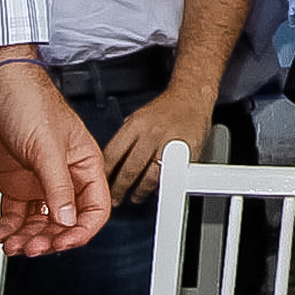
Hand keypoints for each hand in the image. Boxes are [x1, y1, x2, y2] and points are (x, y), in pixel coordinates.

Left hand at [0, 60, 109, 255]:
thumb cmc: (29, 101)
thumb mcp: (47, 146)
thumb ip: (58, 185)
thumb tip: (66, 220)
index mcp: (83, 165)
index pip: (94, 209)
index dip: (81, 230)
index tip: (63, 243)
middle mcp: (63, 176)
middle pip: (65, 221)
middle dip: (49, 238)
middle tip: (31, 247)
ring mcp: (38, 180)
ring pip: (39, 222)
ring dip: (27, 237)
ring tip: (12, 244)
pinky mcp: (15, 182)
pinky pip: (15, 215)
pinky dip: (8, 228)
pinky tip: (0, 234)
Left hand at [100, 84, 219, 204]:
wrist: (192, 96)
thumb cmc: (166, 109)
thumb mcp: (138, 117)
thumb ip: (126, 139)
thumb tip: (113, 162)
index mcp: (136, 125)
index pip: (114, 155)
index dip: (105, 174)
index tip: (102, 183)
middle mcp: (152, 133)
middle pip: (130, 169)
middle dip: (120, 188)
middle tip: (116, 198)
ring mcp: (170, 143)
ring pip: (151, 176)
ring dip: (141, 191)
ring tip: (135, 196)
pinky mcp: (188, 152)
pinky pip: (172, 174)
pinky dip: (162, 184)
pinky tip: (156, 188)